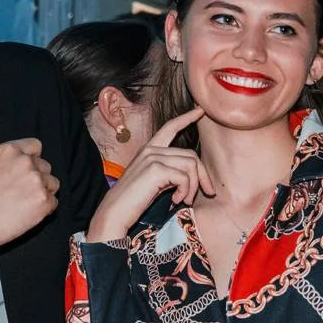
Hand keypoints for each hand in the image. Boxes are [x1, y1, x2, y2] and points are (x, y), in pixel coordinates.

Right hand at [0, 138, 59, 297]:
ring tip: (23, 204)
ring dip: (42, 193)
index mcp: (9, 151)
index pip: (35, 146)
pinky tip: (26, 214)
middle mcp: (25, 162)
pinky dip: (44, 209)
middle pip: (45, 166)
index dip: (33, 158)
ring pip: (52, 184)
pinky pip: (54, 202)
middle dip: (37, 178)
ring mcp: (37, 181)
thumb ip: (3, 163)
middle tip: (22, 193)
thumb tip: (12, 166)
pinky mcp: (44, 201)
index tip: (28, 169)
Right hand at [87, 109, 212, 241]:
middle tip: (207, 192)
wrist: (115, 212)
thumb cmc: (133, 201)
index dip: (186, 118)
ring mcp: (153, 157)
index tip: (200, 111)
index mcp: (149, 150)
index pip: (170, 128)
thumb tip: (192, 174)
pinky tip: (176, 200)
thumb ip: (169, 171)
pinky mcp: (156, 169)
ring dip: (193, 186)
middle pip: (191, 155)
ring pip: (191, 165)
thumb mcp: (154, 181)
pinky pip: (184, 177)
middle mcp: (151, 150)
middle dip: (203, 175)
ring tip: (185, 200)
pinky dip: (185, 191)